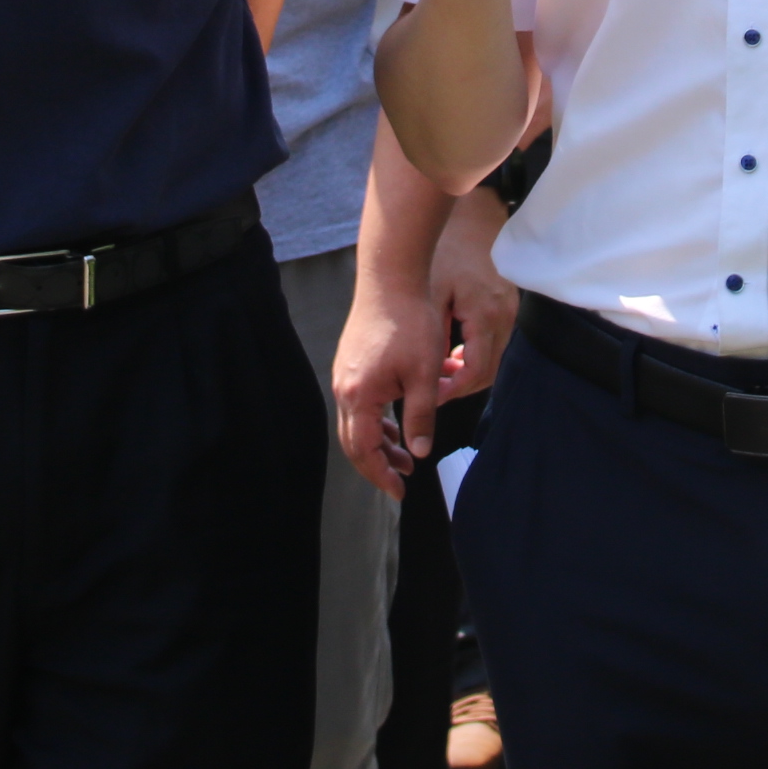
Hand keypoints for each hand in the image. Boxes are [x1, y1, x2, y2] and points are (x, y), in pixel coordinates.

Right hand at [335, 269, 451, 499]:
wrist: (392, 276)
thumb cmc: (411, 322)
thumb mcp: (424, 375)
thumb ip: (421, 416)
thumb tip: (418, 453)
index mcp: (359, 396)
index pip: (364, 450)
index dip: (381, 475)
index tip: (401, 492)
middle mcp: (344, 388)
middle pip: (354, 441)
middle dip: (378, 464)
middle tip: (402, 480)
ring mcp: (344, 374)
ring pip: (357, 422)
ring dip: (379, 442)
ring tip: (405, 455)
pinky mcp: (351, 362)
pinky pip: (360, 403)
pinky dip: (376, 420)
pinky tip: (396, 422)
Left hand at [433, 195, 520, 401]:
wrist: (473, 213)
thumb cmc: (447, 248)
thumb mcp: (432, 293)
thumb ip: (434, 335)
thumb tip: (429, 371)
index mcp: (485, 315)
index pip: (476, 372)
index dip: (452, 390)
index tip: (429, 395)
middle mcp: (504, 316)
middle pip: (488, 371)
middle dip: (460, 385)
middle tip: (432, 390)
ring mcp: (510, 309)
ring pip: (493, 357)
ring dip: (468, 369)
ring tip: (439, 371)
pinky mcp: (508, 302)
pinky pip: (495, 340)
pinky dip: (476, 352)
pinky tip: (453, 349)